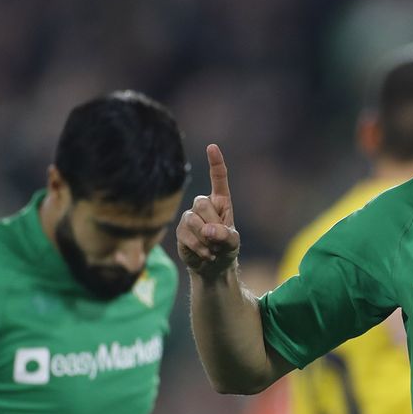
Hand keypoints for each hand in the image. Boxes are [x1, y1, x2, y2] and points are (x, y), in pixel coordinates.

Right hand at [176, 144, 240, 276]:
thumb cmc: (226, 248)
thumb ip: (225, 235)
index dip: (215, 163)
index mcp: (221, 201)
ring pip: (192, 219)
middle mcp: (203, 205)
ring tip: (213, 249)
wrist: (213, 266)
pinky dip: (199, 248)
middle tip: (218, 239)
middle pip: (202, 203)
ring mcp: (190, 217)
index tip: (212, 147)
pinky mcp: (180, 231)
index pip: (218, 178)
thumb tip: (207, 230)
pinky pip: (187, 235)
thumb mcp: (232, 243)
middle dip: (212, 224)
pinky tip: (206, 254)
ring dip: (205, 238)